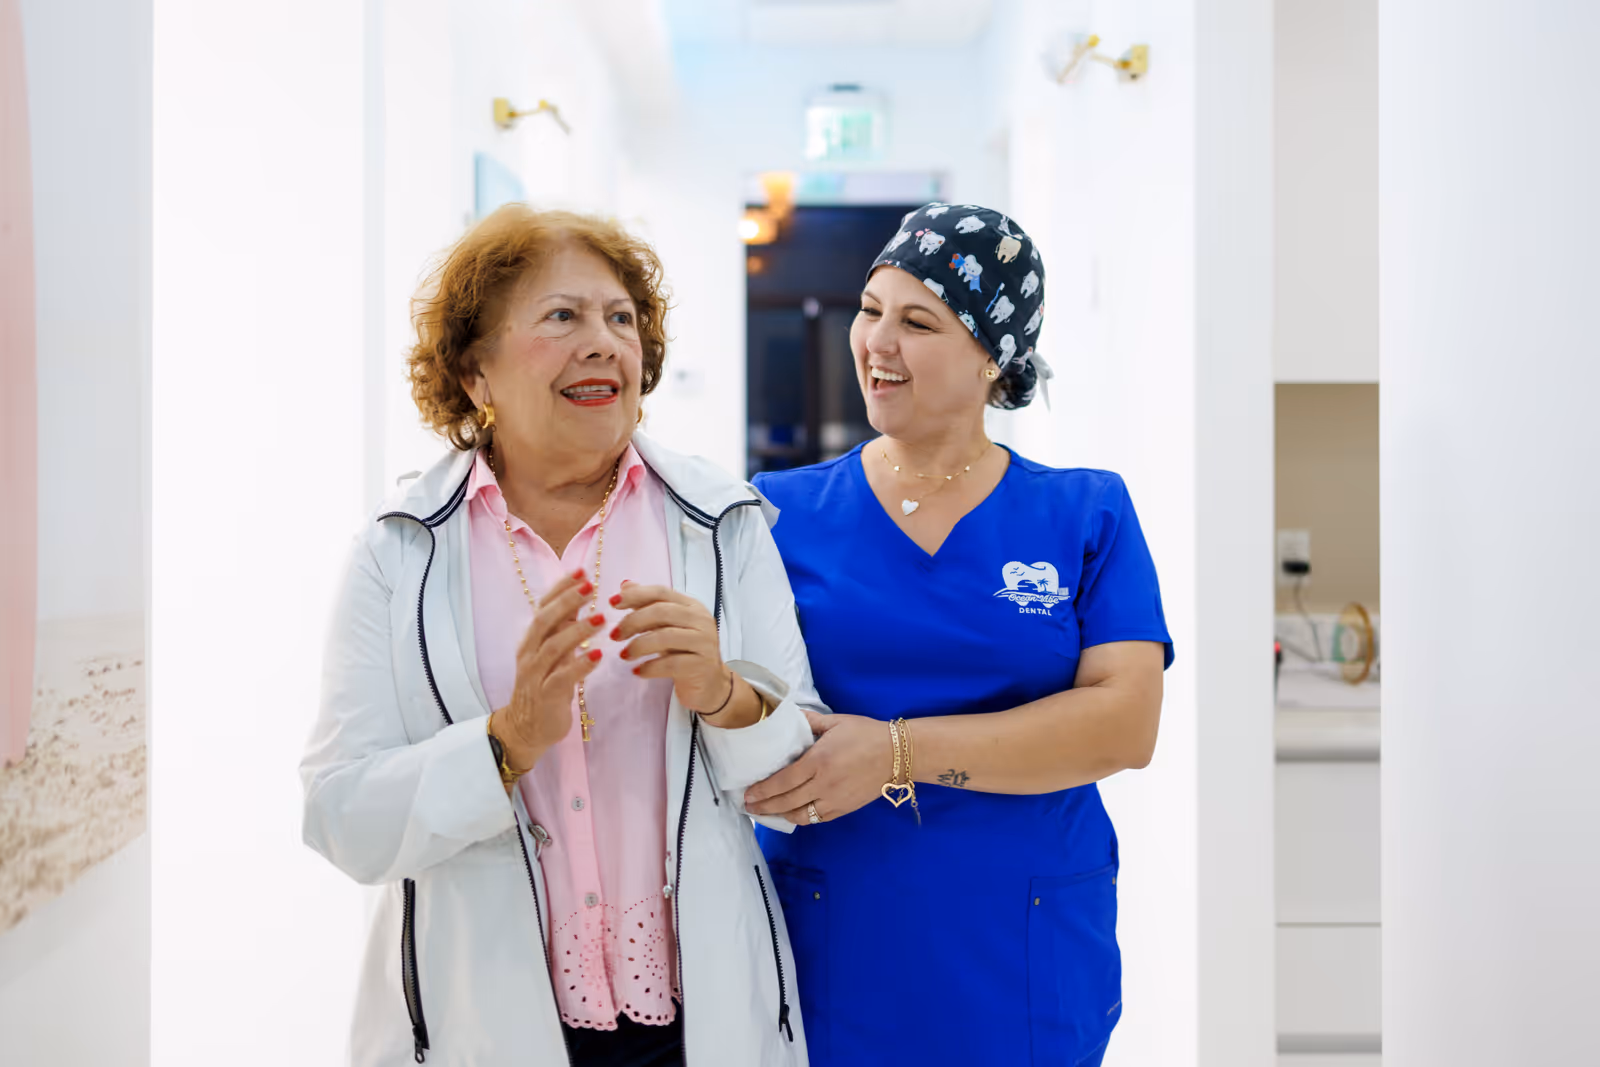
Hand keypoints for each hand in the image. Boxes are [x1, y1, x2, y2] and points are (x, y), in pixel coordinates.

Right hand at [496, 569, 605, 768]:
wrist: (526, 728)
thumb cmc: (545, 686)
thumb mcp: (554, 654)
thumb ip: (563, 629)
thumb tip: (580, 598)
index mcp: (532, 640)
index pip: (543, 607)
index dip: (561, 588)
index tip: (581, 571)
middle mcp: (529, 653)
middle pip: (545, 621)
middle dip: (567, 601)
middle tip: (590, 585)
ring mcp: (535, 675)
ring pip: (553, 647)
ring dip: (577, 631)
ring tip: (601, 619)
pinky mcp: (546, 696)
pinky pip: (562, 678)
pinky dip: (579, 665)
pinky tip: (597, 655)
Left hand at [609, 582, 731, 712]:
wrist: (709, 684)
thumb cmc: (684, 652)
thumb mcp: (666, 627)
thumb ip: (648, 606)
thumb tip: (625, 585)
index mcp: (691, 606)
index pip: (661, 592)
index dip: (635, 595)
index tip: (612, 602)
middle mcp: (700, 620)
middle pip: (661, 612)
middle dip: (633, 622)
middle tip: (614, 635)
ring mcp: (704, 642)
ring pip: (665, 637)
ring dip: (638, 645)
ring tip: (623, 655)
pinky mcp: (701, 665)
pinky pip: (670, 664)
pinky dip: (650, 667)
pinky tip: (637, 672)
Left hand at [744, 711, 892, 824]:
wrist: (897, 755)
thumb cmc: (866, 734)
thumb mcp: (835, 721)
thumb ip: (808, 721)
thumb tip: (787, 717)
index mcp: (819, 761)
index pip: (783, 781)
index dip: (763, 790)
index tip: (748, 793)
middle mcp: (824, 785)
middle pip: (786, 801)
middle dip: (764, 806)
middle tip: (748, 806)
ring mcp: (834, 800)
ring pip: (800, 815)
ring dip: (779, 815)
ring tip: (766, 812)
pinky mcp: (844, 809)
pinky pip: (817, 819)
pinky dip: (801, 818)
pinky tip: (792, 814)